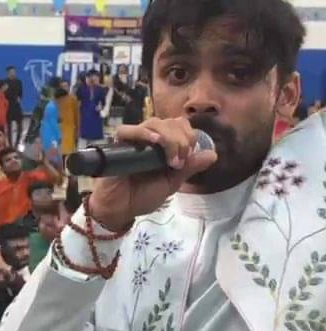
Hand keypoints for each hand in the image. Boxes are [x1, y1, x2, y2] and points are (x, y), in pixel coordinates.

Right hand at [86, 117, 216, 231]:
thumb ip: (189, 167)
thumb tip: (213, 154)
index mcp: (162, 146)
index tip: (188, 155)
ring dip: (168, 137)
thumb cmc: (143, 196)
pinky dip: (143, 132)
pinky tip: (153, 141)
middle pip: (169, 122)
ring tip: (170, 159)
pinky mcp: (117, 146)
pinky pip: (127, 130)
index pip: (179, 125)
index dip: (188, 135)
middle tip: (179, 160)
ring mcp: (133, 141)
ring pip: (153, 122)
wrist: (121, 209)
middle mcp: (148, 139)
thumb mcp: (172, 182)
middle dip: (181, 139)